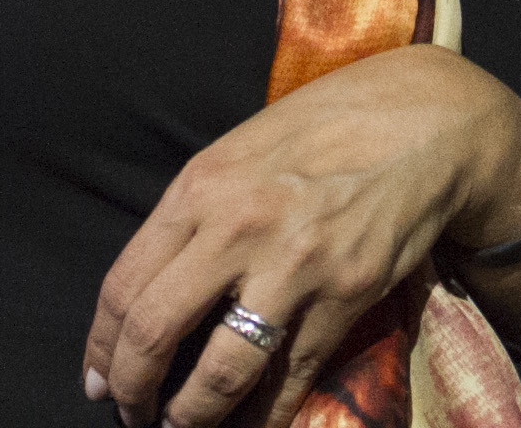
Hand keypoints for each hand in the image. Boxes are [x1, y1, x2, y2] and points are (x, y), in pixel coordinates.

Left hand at [85, 46, 520, 427]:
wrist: (424, 122)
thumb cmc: (324, 129)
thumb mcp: (240, 149)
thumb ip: (194, 211)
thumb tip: (149, 289)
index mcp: (201, 185)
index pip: (124, 283)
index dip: (102, 346)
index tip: (97, 378)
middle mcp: (238, 226)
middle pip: (156, 331)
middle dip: (131, 388)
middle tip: (130, 411)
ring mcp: (295, 266)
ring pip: (221, 370)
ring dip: (191, 415)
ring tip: (180, 426)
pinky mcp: (346, 297)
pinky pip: (290, 378)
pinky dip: (262, 417)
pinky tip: (246, 426)